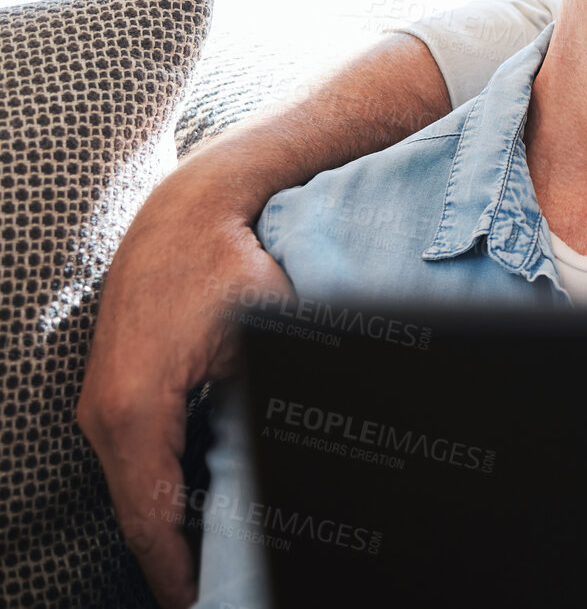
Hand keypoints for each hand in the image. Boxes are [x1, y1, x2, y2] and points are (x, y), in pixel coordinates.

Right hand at [78, 160, 291, 608]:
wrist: (186, 213)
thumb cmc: (228, 269)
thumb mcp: (256, 343)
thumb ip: (263, 403)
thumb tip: (286, 450)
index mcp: (135, 412)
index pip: (150, 519)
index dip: (178, 571)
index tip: (208, 602)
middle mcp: (105, 415)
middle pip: (139, 512)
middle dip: (177, 557)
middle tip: (221, 588)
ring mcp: (104, 403)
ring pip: (136, 486)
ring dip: (171, 525)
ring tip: (216, 560)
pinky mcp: (116, 390)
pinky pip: (138, 457)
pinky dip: (166, 489)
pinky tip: (202, 505)